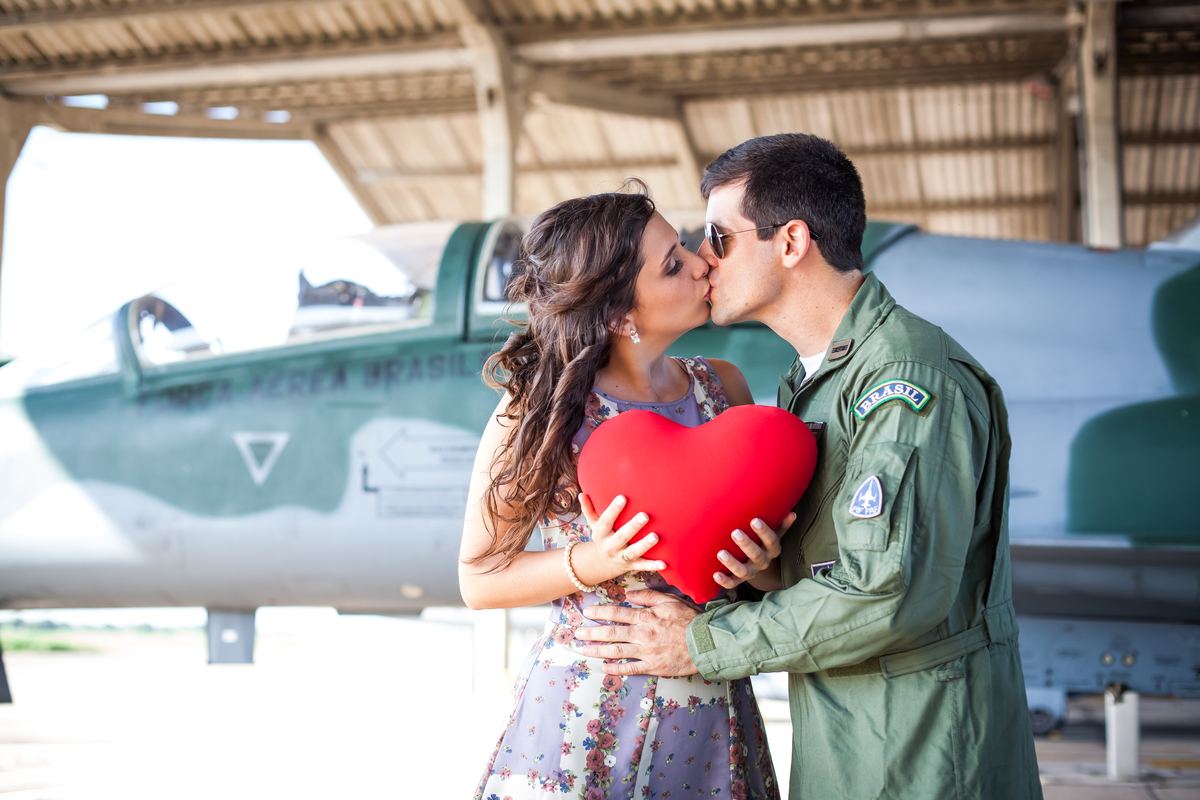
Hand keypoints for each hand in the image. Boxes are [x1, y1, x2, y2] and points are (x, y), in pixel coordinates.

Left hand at [576, 590, 699, 675]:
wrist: (706, 643)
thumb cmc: (689, 620)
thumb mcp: (670, 600)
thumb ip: (648, 596)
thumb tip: (629, 594)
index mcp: (646, 617)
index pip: (617, 613)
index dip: (600, 612)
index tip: (587, 612)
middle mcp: (642, 634)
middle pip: (611, 633)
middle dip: (592, 633)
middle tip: (578, 633)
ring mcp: (646, 652)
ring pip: (616, 651)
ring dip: (597, 651)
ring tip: (584, 650)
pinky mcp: (653, 667)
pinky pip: (630, 669)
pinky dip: (616, 669)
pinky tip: (604, 668)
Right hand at [579, 494, 665, 582]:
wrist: (601, 563)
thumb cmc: (603, 536)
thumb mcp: (593, 524)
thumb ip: (589, 509)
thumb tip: (582, 493)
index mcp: (601, 534)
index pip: (606, 521)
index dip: (613, 509)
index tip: (623, 497)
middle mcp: (610, 546)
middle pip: (622, 536)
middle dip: (633, 526)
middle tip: (645, 515)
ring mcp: (621, 557)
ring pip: (633, 552)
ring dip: (644, 545)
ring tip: (655, 536)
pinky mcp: (632, 565)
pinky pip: (643, 566)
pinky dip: (654, 565)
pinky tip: (664, 563)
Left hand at [713, 513, 794, 590]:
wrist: (758, 565)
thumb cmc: (764, 543)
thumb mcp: (775, 534)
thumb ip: (781, 524)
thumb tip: (792, 513)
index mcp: (772, 549)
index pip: (771, 541)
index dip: (764, 532)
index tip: (754, 520)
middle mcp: (762, 562)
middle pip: (756, 555)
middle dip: (746, 544)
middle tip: (735, 533)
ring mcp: (751, 572)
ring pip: (743, 571)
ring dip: (732, 563)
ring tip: (721, 553)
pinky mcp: (739, 580)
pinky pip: (732, 583)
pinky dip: (724, 581)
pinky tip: (715, 575)